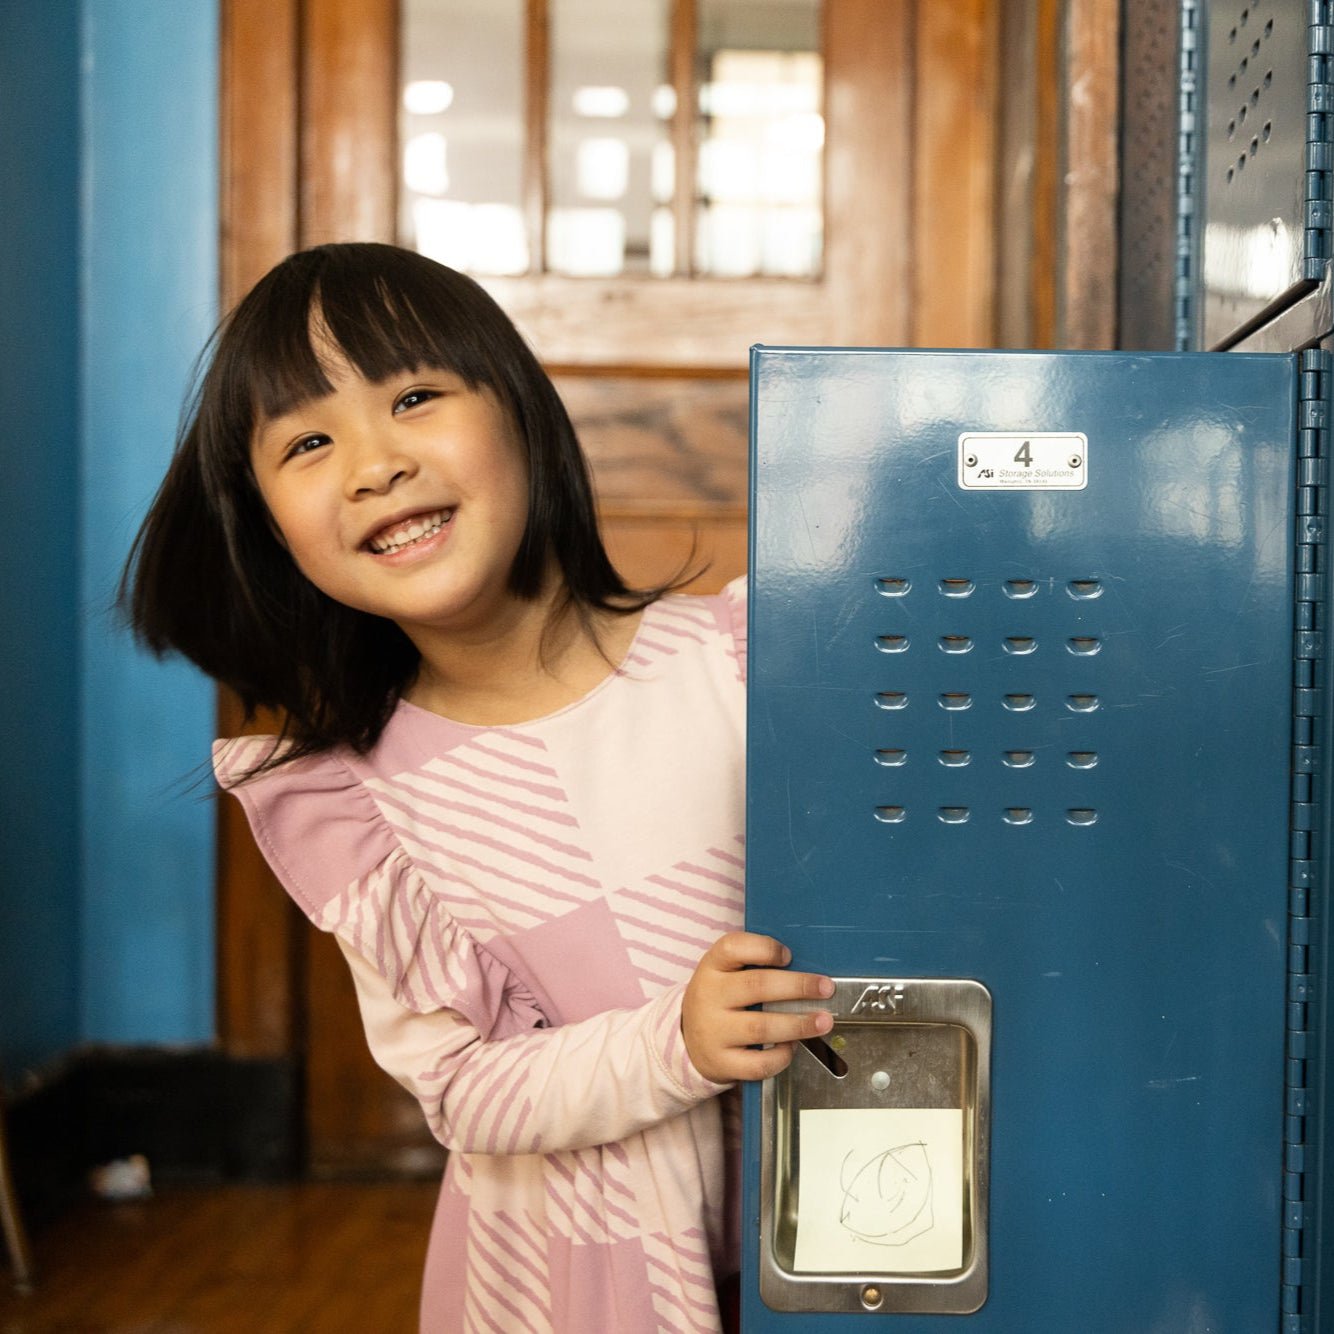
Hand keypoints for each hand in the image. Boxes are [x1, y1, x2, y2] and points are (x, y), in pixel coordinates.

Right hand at [681, 932, 834, 1083]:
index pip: (733, 947)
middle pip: (755, 986)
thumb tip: (806, 969)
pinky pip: (757, 1064)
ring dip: (798, 1024)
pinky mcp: (721, 1063)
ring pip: (760, 1028)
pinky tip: (792, 1047)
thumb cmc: (721, 1001)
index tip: (789, 955)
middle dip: (797, 987)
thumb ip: (756, 966)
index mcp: (712, 967)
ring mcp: (713, 1032)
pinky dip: (781, 1057)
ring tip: (823, 1021)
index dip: (764, 948)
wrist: (690, 1042)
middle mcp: (708, 996)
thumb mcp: (726, 974)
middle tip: (825, 988)